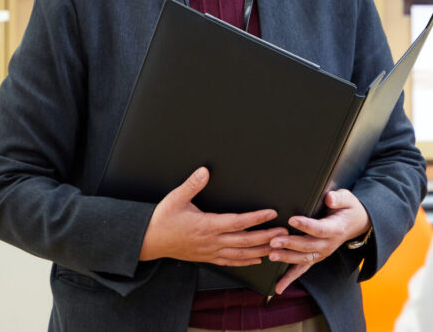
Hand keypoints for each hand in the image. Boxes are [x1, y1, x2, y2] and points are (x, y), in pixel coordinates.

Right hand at [139, 167, 287, 266]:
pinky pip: (230, 262)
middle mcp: (211, 240)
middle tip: (283, 233)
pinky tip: (256, 260)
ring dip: (260, 251)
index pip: (237, 222)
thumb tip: (205, 171)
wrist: (149, 241)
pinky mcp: (207, 257)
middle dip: (266, 237)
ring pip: (240, 254)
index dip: (256, 218)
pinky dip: (245, 261)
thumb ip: (192, 184)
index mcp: (206, 225)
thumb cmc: (163, 219)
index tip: (271, 213)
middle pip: (244, 240)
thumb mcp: (176, 198)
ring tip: (277, 247)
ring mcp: (210, 251)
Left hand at [268, 189, 370, 293]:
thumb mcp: (347, 198)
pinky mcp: (316, 257)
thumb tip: (330, 198)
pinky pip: (302, 269)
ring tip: (271, 255)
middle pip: (308, 245)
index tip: (292, 219)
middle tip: (274, 241)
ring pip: (303, 258)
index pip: (320, 229)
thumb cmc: (348, 208)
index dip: (306, 225)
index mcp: (336, 228)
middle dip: (290, 244)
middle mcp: (329, 244)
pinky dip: (290, 278)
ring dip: (287, 258)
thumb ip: (338, 198)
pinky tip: (278, 287)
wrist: (356, 223)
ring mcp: (322, 253)